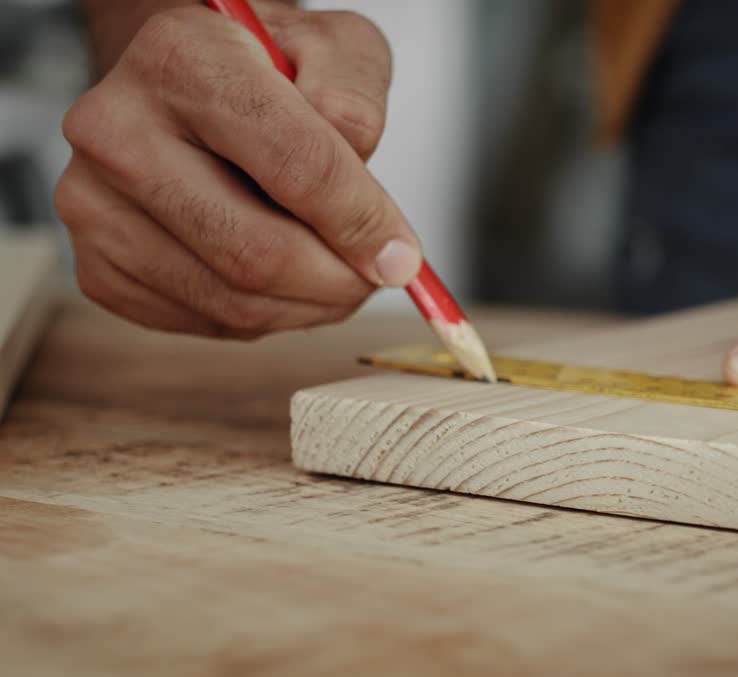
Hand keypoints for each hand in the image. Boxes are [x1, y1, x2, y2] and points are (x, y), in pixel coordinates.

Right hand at [56, 3, 415, 337]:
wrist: (190, 84)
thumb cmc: (269, 69)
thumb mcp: (336, 51)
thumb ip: (360, 110)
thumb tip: (373, 221)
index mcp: (182, 59)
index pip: (296, 165)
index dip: (363, 223)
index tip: (403, 257)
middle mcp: (117, 131)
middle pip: (257, 253)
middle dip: (340, 281)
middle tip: (377, 276)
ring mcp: (94, 204)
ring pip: (234, 302)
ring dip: (309, 307)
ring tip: (337, 274)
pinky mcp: (97, 264)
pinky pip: (206, 323)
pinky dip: (264, 318)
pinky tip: (280, 277)